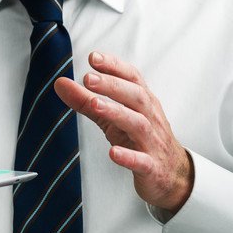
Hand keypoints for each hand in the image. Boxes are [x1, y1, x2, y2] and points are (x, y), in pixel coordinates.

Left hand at [54, 51, 193, 212]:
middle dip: (112, 85)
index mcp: (142, 102)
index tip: (94, 57)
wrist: (173, 174)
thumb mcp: (111, 117)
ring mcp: (152, 142)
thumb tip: (60, 82)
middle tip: (89, 78)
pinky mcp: (152, 167)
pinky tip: (113, 152)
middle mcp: (150, 118)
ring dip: (116, 112)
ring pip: (138, 124)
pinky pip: (142, 161)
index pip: (132, 78)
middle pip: (136, 96)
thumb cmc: (140, 139)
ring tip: (95, 104)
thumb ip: (86, 100)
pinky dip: (128, 156)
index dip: (115, 67)